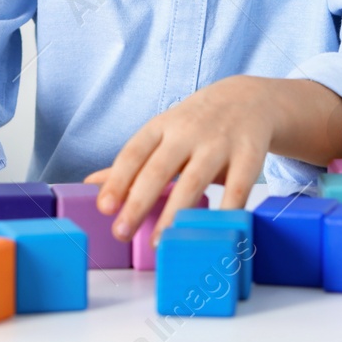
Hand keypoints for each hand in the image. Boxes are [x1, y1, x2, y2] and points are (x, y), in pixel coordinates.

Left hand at [83, 75, 341, 245]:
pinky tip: (214, 231)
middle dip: (138, 202)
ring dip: (175, 213)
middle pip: (159, 168)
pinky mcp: (250, 153)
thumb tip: (90, 184)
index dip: (117, 180)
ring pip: (195, 180)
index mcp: (162, 126)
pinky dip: (227, 210)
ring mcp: (220, 142)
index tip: (104, 207)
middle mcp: (188, 132)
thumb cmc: (197, 123)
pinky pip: (238, 186)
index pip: (134, 152)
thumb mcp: (163, 134)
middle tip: (121, 232)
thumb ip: (133, 162)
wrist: (251, 99)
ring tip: (160, 242)